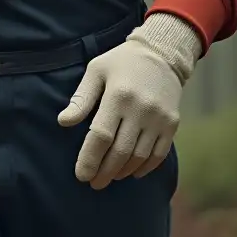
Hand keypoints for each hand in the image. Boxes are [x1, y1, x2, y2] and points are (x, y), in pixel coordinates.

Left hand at [57, 12, 202, 189]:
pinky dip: (144, 167)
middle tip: (93, 183)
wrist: (162, 53)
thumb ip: (81, 98)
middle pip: (120, 151)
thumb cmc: (121, 62)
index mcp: (118, 95)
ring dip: (122, 171)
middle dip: (104, 172)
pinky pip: (158, 154)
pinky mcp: (172, 123)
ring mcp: (159, 118)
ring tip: (109, 176)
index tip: (81, 175)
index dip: (89, 159)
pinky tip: (131, 172)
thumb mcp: (96, 71)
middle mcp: (141, 109)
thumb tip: (64, 122)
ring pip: (139, 156)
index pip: (101, 135)